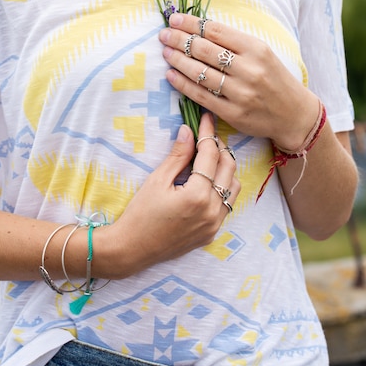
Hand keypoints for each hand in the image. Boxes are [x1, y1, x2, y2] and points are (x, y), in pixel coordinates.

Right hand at [97, 111, 239, 277]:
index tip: (205, 117)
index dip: (208, 132)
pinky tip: (207, 180)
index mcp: (198, 195)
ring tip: (207, 157)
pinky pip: (226, 204)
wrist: (132, 249)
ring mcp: (215, 223)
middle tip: (206, 135)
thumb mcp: (157, 180)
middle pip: (228, 167)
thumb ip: (178, 155)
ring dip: (225, 168)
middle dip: (219, 147)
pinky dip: (222, 187)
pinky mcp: (212, 232)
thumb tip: (189, 131)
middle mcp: (212, 210)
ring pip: (234, 186)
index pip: (210, 154)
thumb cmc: (140, 213)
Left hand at [159, 13, 319, 150]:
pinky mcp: (233, 113)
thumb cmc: (274, 78)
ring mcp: (240, 93)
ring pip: (200, 73)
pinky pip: (201, 96)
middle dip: (180, 40)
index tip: (175, 19)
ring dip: (178, 60)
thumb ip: (234, 42)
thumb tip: (199, 29)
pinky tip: (171, 75)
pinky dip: (183, 84)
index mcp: (256, 49)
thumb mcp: (262, 52)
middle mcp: (249, 69)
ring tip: (165, 52)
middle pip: (205, 50)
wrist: (294, 114)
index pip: (216, 31)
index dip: (191, 23)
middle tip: (164, 35)